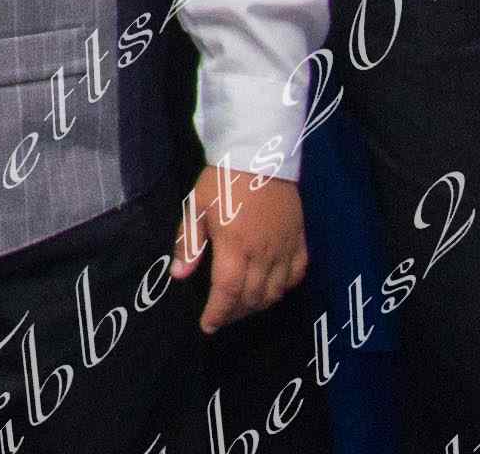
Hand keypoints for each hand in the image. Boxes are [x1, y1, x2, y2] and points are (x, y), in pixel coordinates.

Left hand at [174, 165, 305, 329]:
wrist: (260, 154)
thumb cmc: (223, 179)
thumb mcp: (197, 207)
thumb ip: (190, 243)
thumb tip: (180, 274)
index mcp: (235, 248)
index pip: (227, 294)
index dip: (217, 314)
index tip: (207, 326)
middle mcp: (263, 255)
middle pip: (252, 298)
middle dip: (234, 313)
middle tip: (221, 315)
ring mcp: (285, 249)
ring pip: (275, 293)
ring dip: (257, 305)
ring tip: (241, 304)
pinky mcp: (300, 241)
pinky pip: (296, 276)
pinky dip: (283, 288)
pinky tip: (271, 287)